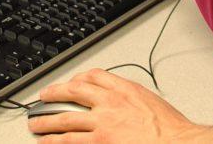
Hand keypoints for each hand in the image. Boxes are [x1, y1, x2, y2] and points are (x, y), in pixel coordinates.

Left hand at [28, 69, 202, 141]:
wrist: (177, 143)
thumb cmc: (170, 129)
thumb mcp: (152, 102)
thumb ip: (132, 98)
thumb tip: (123, 102)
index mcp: (125, 89)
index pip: (94, 75)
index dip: (78, 78)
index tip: (71, 82)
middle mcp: (110, 103)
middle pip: (73, 92)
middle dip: (54, 93)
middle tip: (43, 97)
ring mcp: (102, 124)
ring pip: (65, 118)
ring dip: (47, 120)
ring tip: (35, 123)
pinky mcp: (99, 143)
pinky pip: (69, 141)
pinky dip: (55, 141)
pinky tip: (48, 141)